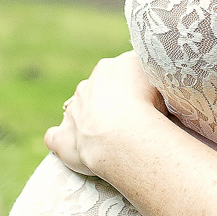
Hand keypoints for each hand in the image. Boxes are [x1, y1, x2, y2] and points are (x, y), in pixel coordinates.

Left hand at [44, 51, 162, 179]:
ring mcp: (72, 111)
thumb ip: (155, 75)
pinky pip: (55, 137)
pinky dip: (62, 140)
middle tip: (132, 122)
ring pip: (77, 110)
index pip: (122, 69)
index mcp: (111, 67)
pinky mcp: (62, 137)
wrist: (125, 134)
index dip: (135, 85)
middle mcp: (88, 85)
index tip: (148, 100)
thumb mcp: (161, 77)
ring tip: (109, 139)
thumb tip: (161, 79)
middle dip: (110, 102)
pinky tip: (73, 148)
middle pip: (98, 89)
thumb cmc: (150, 106)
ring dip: (88, 120)